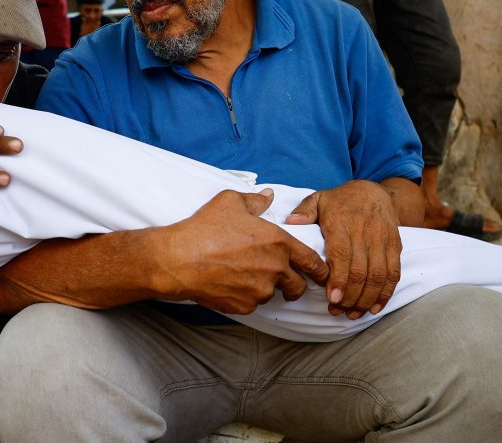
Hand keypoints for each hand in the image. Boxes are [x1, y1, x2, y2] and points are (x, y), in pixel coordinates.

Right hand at [157, 189, 328, 314]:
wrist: (179, 259)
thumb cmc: (205, 228)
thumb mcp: (230, 202)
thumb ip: (255, 200)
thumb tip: (268, 195)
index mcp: (279, 243)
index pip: (313, 261)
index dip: (320, 269)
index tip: (322, 273)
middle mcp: (275, 269)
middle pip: (297, 285)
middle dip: (295, 285)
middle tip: (287, 283)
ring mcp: (260, 291)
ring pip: (272, 294)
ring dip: (266, 288)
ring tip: (246, 277)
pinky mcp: (244, 306)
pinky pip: (252, 303)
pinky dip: (246, 296)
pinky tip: (230, 284)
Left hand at [285, 180, 401, 319]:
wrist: (375, 191)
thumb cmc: (341, 200)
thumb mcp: (319, 199)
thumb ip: (304, 211)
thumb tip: (290, 223)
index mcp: (342, 221)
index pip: (342, 254)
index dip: (338, 279)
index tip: (331, 298)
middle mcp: (364, 231)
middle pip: (360, 270)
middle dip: (350, 296)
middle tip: (338, 311)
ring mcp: (382, 239)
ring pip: (378, 275)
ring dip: (366, 299)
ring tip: (353, 313)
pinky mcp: (395, 245)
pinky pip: (393, 272)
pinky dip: (385, 293)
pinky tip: (374, 307)